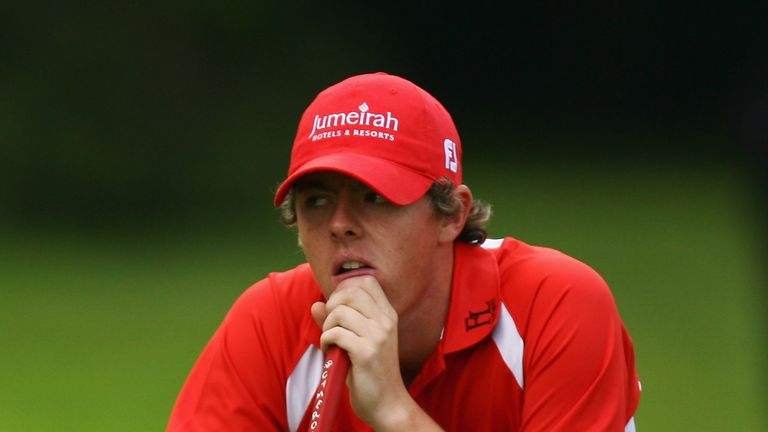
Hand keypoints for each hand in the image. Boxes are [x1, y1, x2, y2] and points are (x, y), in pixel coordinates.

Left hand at [311, 276, 438, 429]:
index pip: (366, 280)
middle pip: (351, 291)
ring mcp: (378, 336)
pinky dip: (326, 341)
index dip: (344, 287)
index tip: (336, 306)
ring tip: (330, 341)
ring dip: (327, 326)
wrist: (387, 404)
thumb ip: (336, 321)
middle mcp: (385, 321)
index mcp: (387, 314)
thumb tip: (316, 305)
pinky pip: (336, 333)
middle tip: (330, 325)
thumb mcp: (357, 341)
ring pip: (341, 312)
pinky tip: (330, 353)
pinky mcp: (367, 352)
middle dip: (332, 304)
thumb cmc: (370, 372)